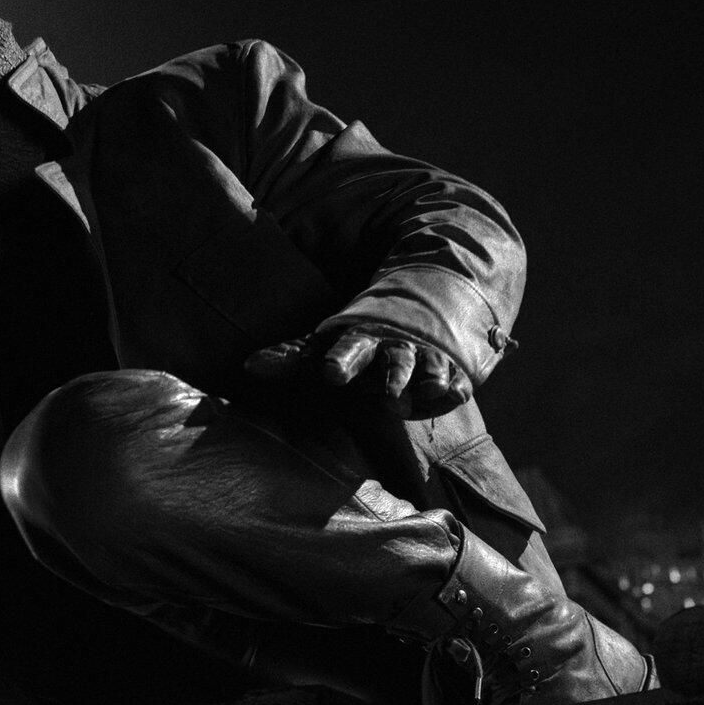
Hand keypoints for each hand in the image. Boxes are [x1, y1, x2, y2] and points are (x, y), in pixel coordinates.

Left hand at [245, 323, 472, 417]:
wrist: (419, 310)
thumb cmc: (358, 343)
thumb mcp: (325, 347)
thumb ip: (290, 360)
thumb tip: (248, 366)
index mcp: (360, 340)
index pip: (348, 348)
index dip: (339, 360)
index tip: (330, 372)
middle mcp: (393, 348)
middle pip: (391, 359)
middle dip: (390, 374)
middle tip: (387, 393)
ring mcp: (424, 359)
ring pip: (426, 367)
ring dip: (424, 378)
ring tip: (422, 391)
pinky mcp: (450, 373)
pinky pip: (455, 380)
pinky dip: (454, 387)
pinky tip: (451, 394)